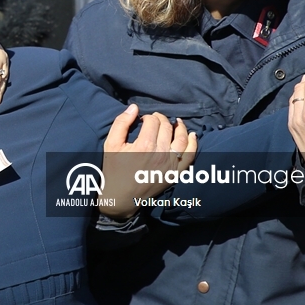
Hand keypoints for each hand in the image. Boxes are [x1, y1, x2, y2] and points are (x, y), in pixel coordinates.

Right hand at [102, 105, 196, 219]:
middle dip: (161, 119)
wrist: (120, 197)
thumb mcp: (111, 144)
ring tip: (176, 122)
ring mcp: (170, 164)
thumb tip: (134, 107)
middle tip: (155, 120)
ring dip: (180, 127)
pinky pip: (190, 156)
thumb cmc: (114, 169)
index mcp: (144, 145)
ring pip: (182, 139)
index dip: (148, 117)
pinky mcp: (175, 173)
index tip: (143, 121)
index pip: (153, 121)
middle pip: (166, 127)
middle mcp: (160, 154)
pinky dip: (193, 144)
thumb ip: (121, 123)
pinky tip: (192, 135)